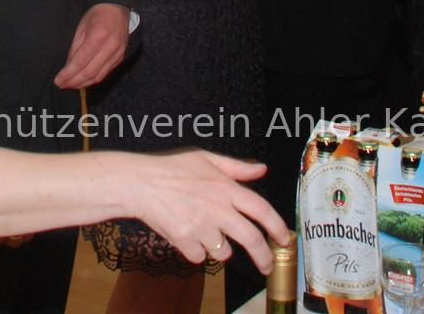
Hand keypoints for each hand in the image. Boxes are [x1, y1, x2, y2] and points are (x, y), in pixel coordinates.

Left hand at [54, 3, 130, 88]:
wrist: (117, 9)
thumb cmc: (97, 16)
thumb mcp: (81, 28)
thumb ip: (75, 48)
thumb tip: (68, 67)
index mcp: (98, 36)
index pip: (81, 62)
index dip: (68, 74)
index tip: (58, 80)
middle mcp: (110, 46)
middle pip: (90, 72)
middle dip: (74, 82)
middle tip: (62, 85)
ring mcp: (118, 53)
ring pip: (99, 76)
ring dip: (83, 84)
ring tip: (70, 85)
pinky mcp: (120, 58)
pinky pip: (105, 73)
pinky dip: (93, 79)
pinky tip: (83, 80)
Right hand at [127, 148, 287, 271]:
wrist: (139, 182)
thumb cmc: (170, 168)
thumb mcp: (206, 158)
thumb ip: (236, 167)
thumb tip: (261, 169)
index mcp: (226, 188)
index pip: (261, 209)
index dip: (277, 226)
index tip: (284, 238)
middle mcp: (217, 208)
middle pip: (251, 238)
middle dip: (264, 256)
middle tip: (267, 265)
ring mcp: (201, 226)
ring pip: (223, 251)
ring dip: (219, 247)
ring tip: (204, 230)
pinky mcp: (184, 240)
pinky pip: (199, 256)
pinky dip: (195, 250)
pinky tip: (186, 233)